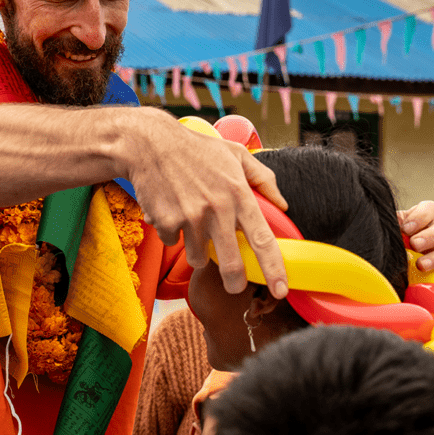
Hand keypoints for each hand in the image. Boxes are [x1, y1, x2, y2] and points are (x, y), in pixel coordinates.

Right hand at [126, 110, 288, 297]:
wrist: (150, 144)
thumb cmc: (197, 149)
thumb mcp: (236, 154)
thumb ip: (263, 178)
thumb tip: (282, 204)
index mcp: (239, 194)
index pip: (263, 240)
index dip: (274, 269)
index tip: (281, 289)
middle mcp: (218, 209)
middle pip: (232, 265)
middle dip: (234, 282)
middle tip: (234, 284)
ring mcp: (191, 218)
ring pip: (199, 258)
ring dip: (197, 250)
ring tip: (193, 224)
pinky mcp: (167, 223)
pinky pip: (174, 243)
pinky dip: (173, 233)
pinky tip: (171, 211)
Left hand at [398, 201, 433, 280]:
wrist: (395, 271)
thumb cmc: (392, 247)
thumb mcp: (390, 234)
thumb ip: (392, 227)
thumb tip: (394, 223)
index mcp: (423, 221)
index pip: (431, 208)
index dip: (421, 216)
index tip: (406, 229)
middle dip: (430, 236)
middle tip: (414, 245)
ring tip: (421, 265)